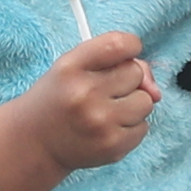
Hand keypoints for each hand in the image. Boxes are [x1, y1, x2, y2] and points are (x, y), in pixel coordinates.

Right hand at [0, 35, 158, 190]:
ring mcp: (99, 123)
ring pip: (146, 102)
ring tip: (107, 110)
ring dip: (132, 105)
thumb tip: (155, 90)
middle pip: (136, 73)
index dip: (131, 46)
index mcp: (71, 68)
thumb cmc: (60, 98)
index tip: (125, 54)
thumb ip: (116, 62)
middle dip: (126, 80)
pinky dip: (130, 127)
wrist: (35, 142)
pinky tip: (107, 128)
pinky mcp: (112, 147)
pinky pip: (144, 128)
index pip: (119, 44)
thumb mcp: (74, 68)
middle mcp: (84, 94)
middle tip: (103, 90)